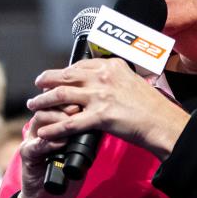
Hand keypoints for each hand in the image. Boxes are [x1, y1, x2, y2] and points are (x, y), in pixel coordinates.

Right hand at [13, 104, 82, 197]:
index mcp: (54, 121)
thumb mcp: (82, 148)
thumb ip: (89, 132)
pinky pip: (34, 145)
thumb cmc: (68, 171)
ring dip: (56, 118)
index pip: (61, 99)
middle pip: (49, 103)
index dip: (73, 95)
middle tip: (79, 106)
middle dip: (64, 102)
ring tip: (71, 120)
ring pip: (40, 119)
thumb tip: (108, 117)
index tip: (88, 95)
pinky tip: (60, 142)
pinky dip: (48, 143)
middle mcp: (42, 126)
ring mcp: (32, 139)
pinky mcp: (27, 155)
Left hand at [27, 58, 189, 159]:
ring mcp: (101, 96)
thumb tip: (102, 81)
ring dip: (43, 101)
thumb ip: (115, 78)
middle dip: (46, 81)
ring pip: (61, 95)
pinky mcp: (100, 116)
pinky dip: (54, 128)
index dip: (63, 72)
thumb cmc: (153, 107)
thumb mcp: (133, 81)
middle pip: (65, 76)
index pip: (79, 65)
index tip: (55, 77)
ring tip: (34, 106)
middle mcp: (104, 77)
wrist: (163, 123)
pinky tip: (44, 132)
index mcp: (112, 66)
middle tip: (37, 86)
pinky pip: (69, 123)